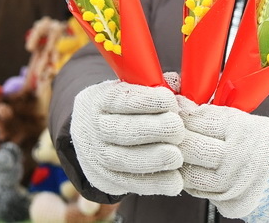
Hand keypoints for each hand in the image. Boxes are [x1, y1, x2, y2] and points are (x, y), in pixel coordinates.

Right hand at [70, 79, 184, 196]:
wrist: (91, 135)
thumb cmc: (123, 108)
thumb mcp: (130, 90)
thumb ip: (153, 85)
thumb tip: (176, 83)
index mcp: (100, 100)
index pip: (120, 99)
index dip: (146, 100)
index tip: (170, 101)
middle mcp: (93, 128)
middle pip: (121, 130)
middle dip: (152, 130)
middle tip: (177, 129)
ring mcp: (96, 156)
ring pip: (122, 160)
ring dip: (153, 159)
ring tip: (176, 157)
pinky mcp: (105, 179)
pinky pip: (129, 184)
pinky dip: (154, 184)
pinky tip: (175, 182)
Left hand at [177, 98, 268, 221]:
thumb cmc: (259, 140)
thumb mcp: (240, 118)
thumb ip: (209, 113)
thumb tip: (175, 98)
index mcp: (240, 129)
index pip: (196, 119)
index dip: (179, 114)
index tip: (170, 110)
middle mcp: (236, 157)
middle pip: (188, 146)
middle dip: (173, 138)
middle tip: (166, 131)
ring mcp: (232, 184)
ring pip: (188, 174)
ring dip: (178, 162)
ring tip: (178, 152)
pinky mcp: (229, 202)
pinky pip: (198, 192)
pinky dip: (190, 180)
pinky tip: (193, 170)